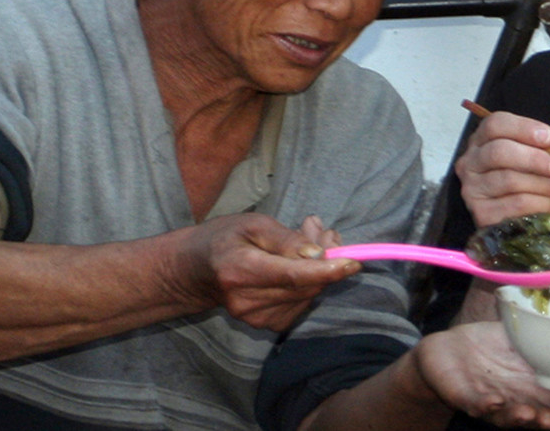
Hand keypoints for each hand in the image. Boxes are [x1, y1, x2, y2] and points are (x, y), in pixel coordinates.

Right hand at [181, 213, 359, 330]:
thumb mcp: (252, 224)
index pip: (293, 276)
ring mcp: (256, 318)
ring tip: (308, 242)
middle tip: (325, 231)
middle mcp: (247, 301)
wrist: (197, 271)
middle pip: (306, 285)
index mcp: (241, 270)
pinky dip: (310, 283)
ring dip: (319, 269)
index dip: (327, 270)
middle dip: (326, 259)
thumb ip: (285, 238)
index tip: (353, 262)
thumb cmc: (225, 239)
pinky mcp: (266, 325)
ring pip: (308, 295)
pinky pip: (302, 303)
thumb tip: (318, 254)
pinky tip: (301, 264)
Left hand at [414, 321, 549, 429]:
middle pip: (529, 416)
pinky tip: (494, 401)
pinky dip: (484, 404)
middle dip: (542, 420)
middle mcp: (510, 399)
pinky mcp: (463, 395)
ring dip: (517, 416)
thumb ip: (539, 340)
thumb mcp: (518, 341)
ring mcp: (487, 399)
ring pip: (503, 414)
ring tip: (529, 414)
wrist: (449, 347)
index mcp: (527, 388)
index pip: (546, 406)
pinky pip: (474, 402)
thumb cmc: (488, 345)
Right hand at [454, 111, 549, 226]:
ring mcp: (473, 189)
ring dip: (544, 184)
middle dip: (535, 159)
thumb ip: (539, 147)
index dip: (523, 128)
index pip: (495, 124)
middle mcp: (470, 162)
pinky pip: (516, 204)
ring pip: (510, 180)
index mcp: (481, 140)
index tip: (549, 138)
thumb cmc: (523, 178)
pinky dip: (540, 203)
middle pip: (499, 151)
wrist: (513, 217)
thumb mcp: (529, 155)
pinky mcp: (482, 213)